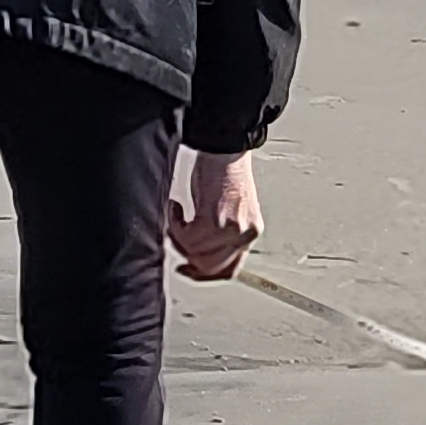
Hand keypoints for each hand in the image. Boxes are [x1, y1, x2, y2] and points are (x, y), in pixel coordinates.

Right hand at [168, 149, 261, 280]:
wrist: (224, 150)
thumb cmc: (223, 172)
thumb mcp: (229, 211)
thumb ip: (221, 236)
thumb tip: (195, 257)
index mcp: (250, 232)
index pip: (229, 270)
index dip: (203, 274)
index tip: (186, 269)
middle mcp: (245, 234)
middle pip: (209, 266)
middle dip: (186, 254)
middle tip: (176, 236)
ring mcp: (231, 229)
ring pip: (194, 252)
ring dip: (178, 235)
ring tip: (176, 215)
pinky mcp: (214, 219)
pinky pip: (186, 237)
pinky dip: (175, 223)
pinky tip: (176, 207)